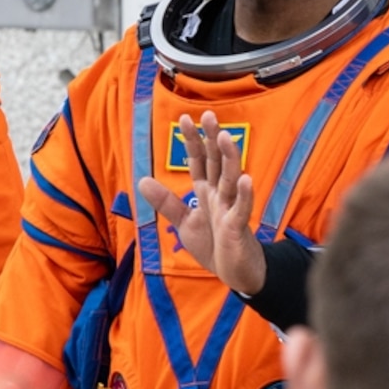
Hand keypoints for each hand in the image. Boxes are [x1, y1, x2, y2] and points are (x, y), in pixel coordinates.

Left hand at [135, 112, 264, 297]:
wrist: (235, 273)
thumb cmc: (214, 246)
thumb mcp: (185, 222)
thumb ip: (166, 202)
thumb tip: (142, 180)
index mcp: (206, 192)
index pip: (199, 161)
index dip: (192, 141)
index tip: (183, 119)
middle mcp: (219, 196)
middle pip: (216, 162)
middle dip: (212, 139)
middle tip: (208, 115)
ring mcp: (230, 210)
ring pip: (231, 179)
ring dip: (229, 158)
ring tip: (225, 137)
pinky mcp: (238, 228)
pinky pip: (242, 209)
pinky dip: (245, 195)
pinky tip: (247, 179)